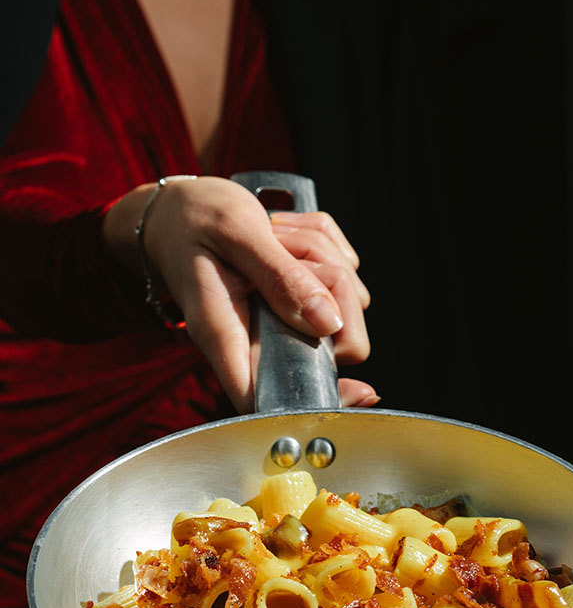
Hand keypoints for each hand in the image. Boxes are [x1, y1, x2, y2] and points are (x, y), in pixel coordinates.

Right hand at [103, 177, 377, 412]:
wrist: (177, 208)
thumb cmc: (193, 218)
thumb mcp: (235, 232)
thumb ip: (279, 277)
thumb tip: (327, 323)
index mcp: (227, 336)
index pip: (272, 399)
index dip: (319, 400)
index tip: (361, 391)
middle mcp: (258, 337)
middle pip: (335, 343)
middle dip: (333, 288)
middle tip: (291, 251)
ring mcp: (283, 318)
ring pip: (344, 301)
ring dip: (323, 256)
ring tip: (276, 236)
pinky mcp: (298, 296)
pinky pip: (343, 271)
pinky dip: (325, 243)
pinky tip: (285, 234)